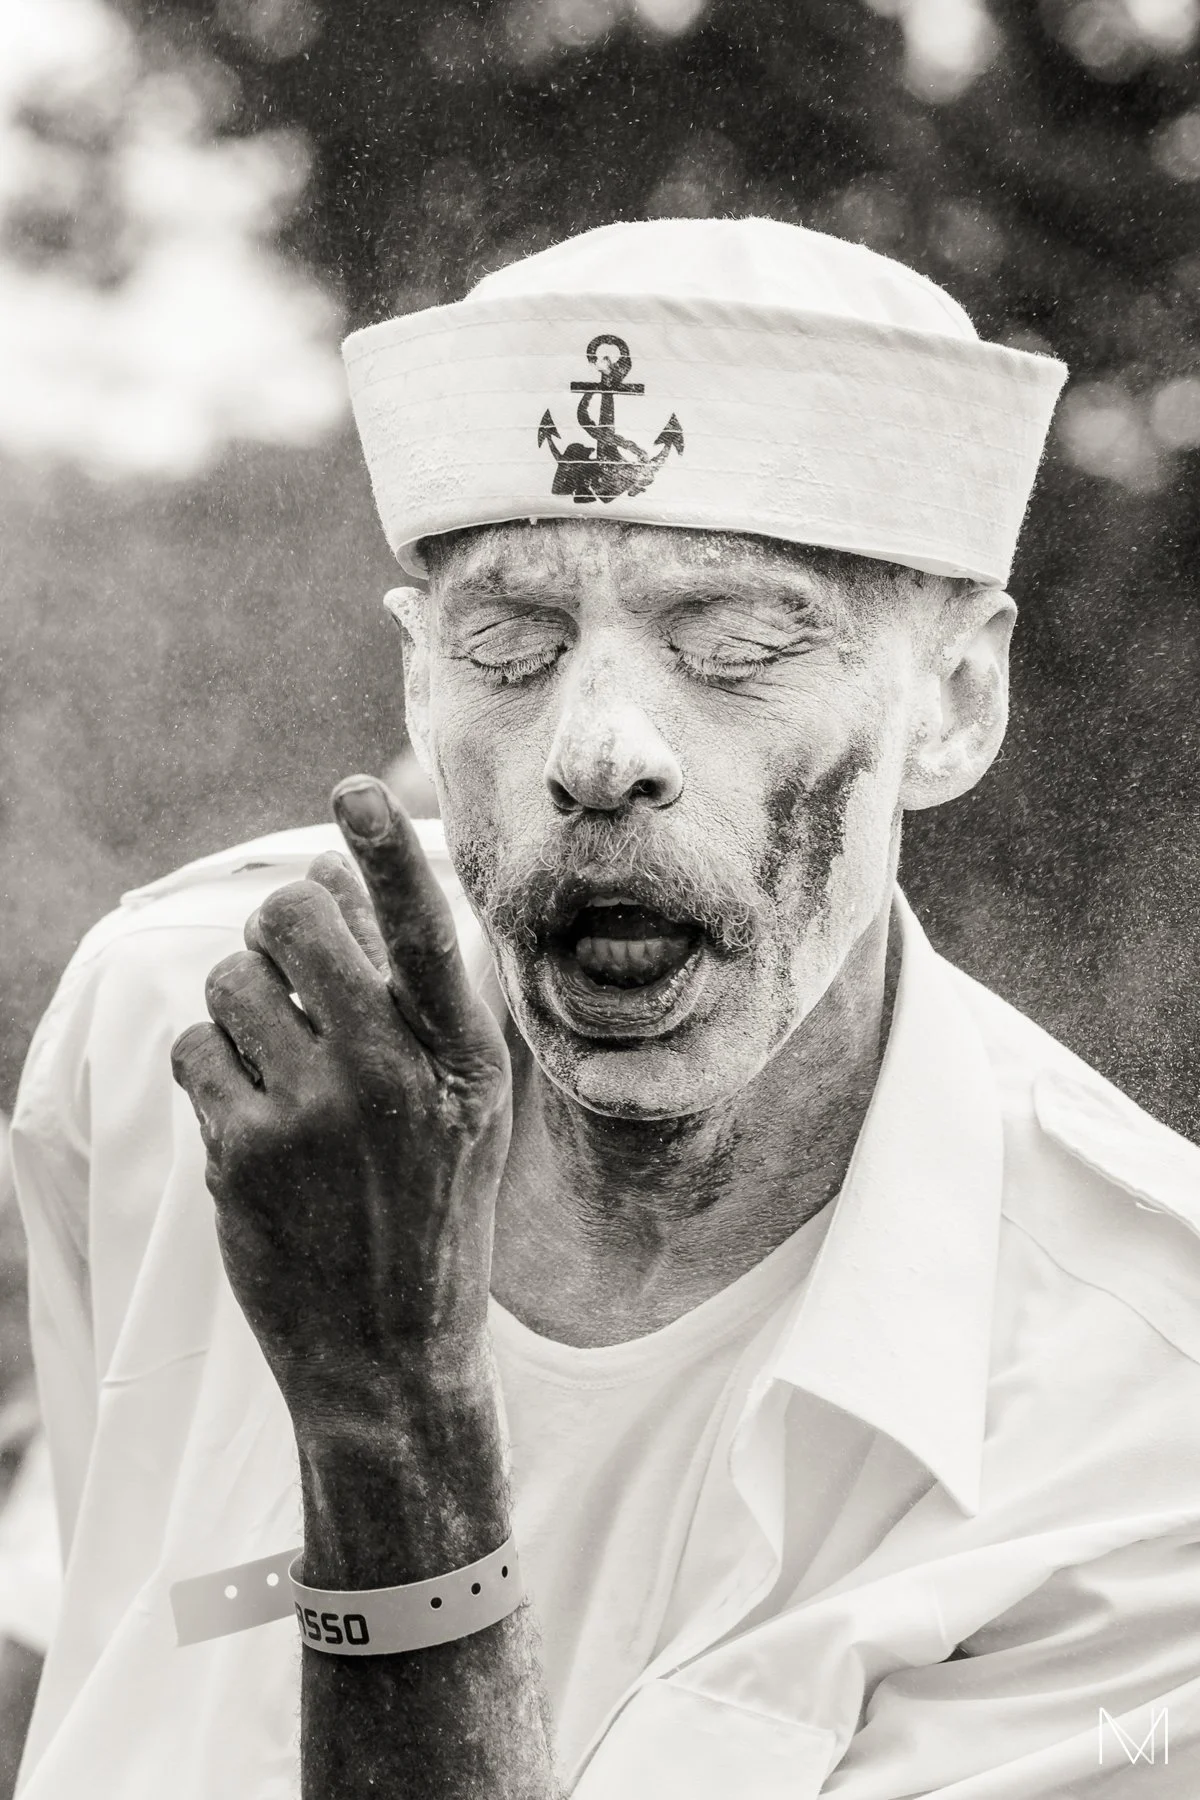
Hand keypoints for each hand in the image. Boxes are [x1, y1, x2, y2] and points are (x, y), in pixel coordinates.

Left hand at [171, 778, 511, 1421]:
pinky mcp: (241, 1154)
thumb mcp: (466, 1104)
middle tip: (286, 958)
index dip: (387, 854)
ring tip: (275, 1059)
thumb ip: (419, 997)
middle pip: (294, 922)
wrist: (390, 1354)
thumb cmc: (433, 1210)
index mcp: (463, 1057)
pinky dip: (210, 1066)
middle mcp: (392, 1076)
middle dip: (277, 924)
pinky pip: (193, 1048)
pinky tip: (249, 1115)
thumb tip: (346, 880)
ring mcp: (313, 1116)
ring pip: (231, 981)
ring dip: (240, 1002)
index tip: (355, 793)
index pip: (423, 932)